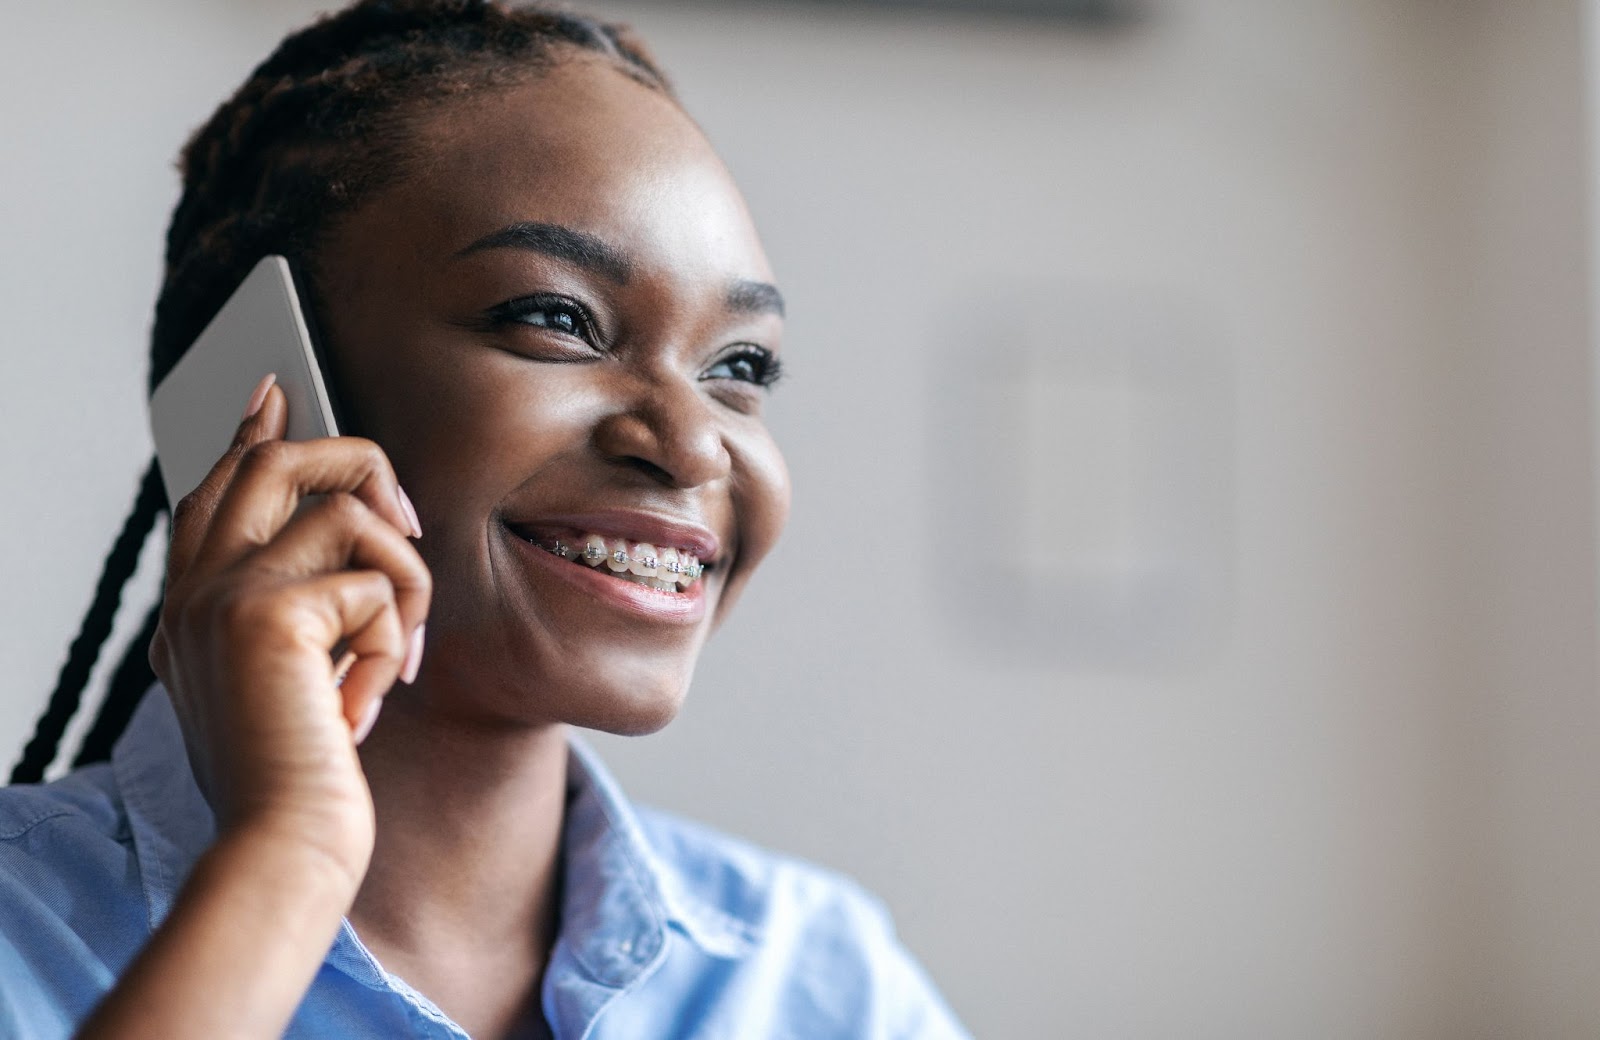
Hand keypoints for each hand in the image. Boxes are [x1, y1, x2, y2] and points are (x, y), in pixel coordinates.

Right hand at [148, 374, 430, 891]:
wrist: (283, 847)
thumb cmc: (299, 780)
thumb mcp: (291, 683)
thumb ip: (300, 616)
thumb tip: (352, 548)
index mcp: (195, 605)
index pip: (216, 488)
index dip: (252, 435)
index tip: (276, 392)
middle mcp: (196, 590)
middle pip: (277, 462)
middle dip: (361, 469)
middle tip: (406, 524)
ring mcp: (223, 597)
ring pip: (352, 513)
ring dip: (404, 586)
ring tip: (390, 662)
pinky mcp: (268, 616)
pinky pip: (381, 583)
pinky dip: (393, 646)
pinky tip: (364, 705)